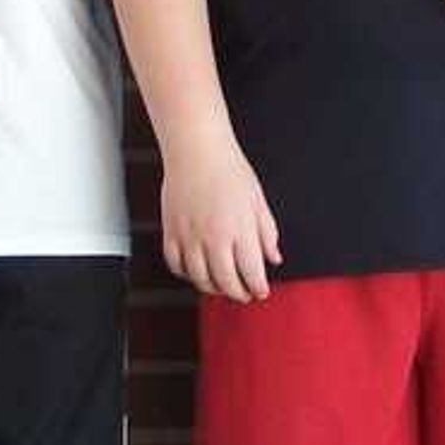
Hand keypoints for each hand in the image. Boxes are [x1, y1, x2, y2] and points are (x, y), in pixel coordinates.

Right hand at [157, 133, 283, 301]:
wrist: (197, 150)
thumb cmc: (229, 169)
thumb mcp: (258, 201)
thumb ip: (267, 233)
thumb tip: (273, 257)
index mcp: (240, 230)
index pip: (252, 274)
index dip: (258, 288)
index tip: (261, 291)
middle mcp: (214, 237)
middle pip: (226, 283)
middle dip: (239, 294)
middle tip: (244, 293)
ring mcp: (190, 236)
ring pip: (200, 279)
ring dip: (213, 288)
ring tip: (221, 285)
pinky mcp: (171, 231)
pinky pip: (176, 265)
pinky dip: (186, 274)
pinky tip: (196, 271)